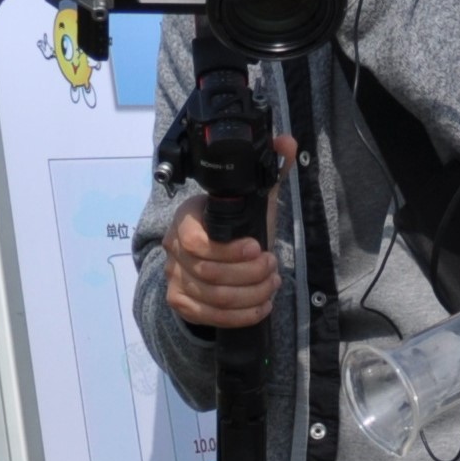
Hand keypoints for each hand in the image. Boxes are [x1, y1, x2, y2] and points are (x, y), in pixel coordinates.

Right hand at [162, 132, 296, 328]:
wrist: (209, 257)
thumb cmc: (233, 227)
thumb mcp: (252, 200)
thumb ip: (270, 171)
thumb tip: (286, 143)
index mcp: (186, 219)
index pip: (195, 240)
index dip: (230, 250)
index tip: (260, 248)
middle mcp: (173, 249)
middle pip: (209, 272)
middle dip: (250, 274)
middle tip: (273, 268)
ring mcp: (175, 278)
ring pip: (214, 297)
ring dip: (251, 294)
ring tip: (271, 284)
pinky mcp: (181, 303)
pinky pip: (210, 317)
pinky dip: (242, 315)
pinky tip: (262, 305)